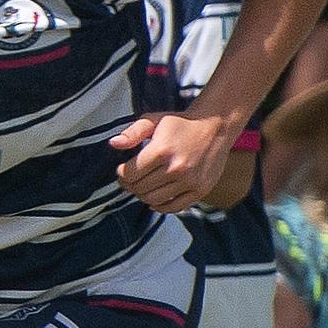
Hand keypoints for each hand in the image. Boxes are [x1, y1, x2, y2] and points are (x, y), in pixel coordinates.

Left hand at [109, 112, 231, 213]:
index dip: (121, 173)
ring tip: (142, 186)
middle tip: (130, 179)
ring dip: (142, 195)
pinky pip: (174, 207)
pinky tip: (155, 199)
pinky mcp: (200, 190)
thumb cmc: (180, 123)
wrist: (215, 127)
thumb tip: (113, 144)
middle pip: (140, 188)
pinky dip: (160, 206)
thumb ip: (132, 132)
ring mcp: (189, 181)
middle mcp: (176, 168)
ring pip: (154, 200)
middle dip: (130, 185)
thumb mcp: (154, 120)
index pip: (129, 174)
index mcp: (161, 150)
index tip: (123, 169)